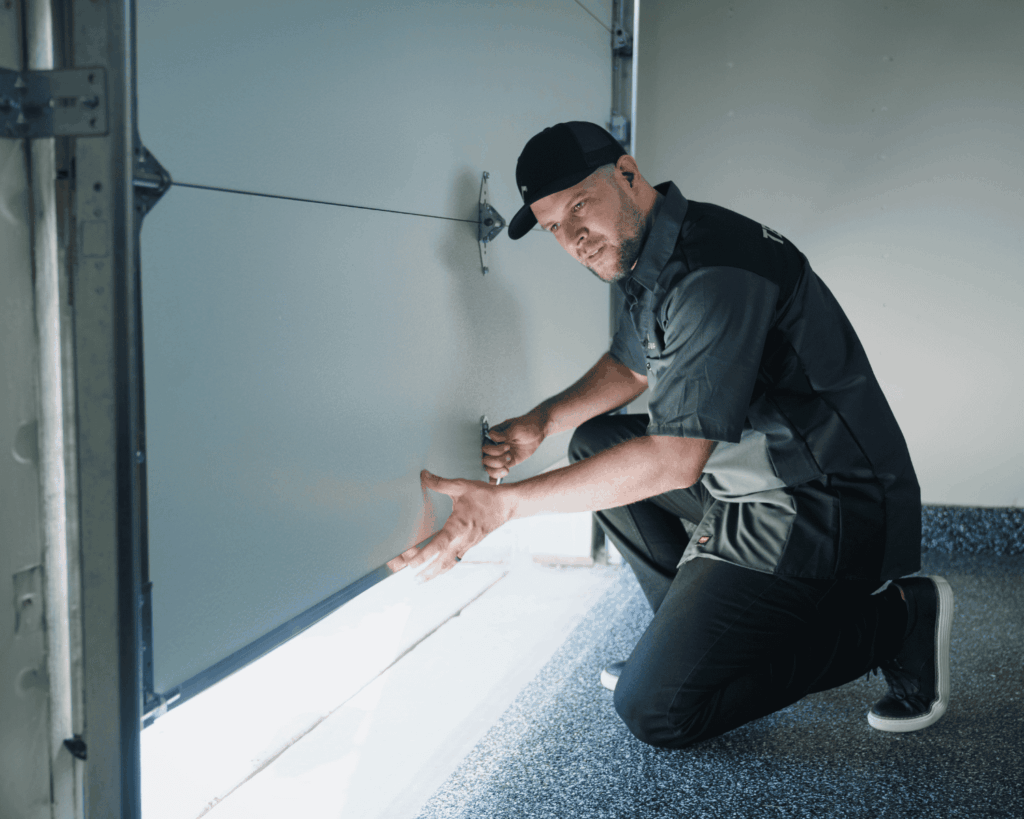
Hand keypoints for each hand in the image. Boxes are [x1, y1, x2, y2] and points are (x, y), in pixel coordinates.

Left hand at [386, 470, 514, 581]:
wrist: (506, 505)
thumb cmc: (485, 496)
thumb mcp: (462, 486)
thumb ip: (441, 483)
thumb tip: (423, 476)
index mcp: (459, 526)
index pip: (439, 544)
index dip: (425, 555)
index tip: (412, 563)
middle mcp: (463, 539)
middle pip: (441, 561)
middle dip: (425, 570)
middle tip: (408, 575)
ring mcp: (466, 545)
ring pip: (448, 564)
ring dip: (433, 574)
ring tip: (418, 581)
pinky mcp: (469, 546)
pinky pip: (454, 560)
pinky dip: (443, 568)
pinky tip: (435, 572)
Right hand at [482, 414, 544, 483]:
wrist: (539, 430)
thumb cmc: (527, 424)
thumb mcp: (516, 427)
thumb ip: (504, 434)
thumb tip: (491, 436)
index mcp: (493, 435)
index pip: (485, 446)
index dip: (494, 450)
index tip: (507, 446)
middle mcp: (494, 445)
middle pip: (485, 459)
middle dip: (496, 460)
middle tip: (509, 455)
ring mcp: (501, 454)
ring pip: (490, 467)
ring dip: (497, 468)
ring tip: (509, 461)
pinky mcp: (508, 461)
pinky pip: (499, 470)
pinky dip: (498, 475)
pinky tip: (504, 473)